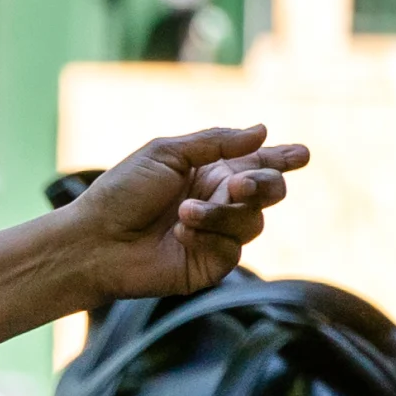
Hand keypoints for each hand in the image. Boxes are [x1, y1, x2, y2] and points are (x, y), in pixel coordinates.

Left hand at [67, 123, 309, 304]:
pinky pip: (233, 248)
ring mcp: (218, 235)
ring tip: (185, 212)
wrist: (94, 239)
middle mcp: (222, 202)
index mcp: (213, 171)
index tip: (301, 154)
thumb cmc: (122, 193)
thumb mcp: (166, 153)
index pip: (260, 162)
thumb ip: (215, 142)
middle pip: (271, 191)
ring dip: (223, 212)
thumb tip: (262, 131)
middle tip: (239, 185)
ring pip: (255, 221)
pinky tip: (181, 232)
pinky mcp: (211, 265)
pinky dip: (210, 234)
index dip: (284, 157)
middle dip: (264, 184)